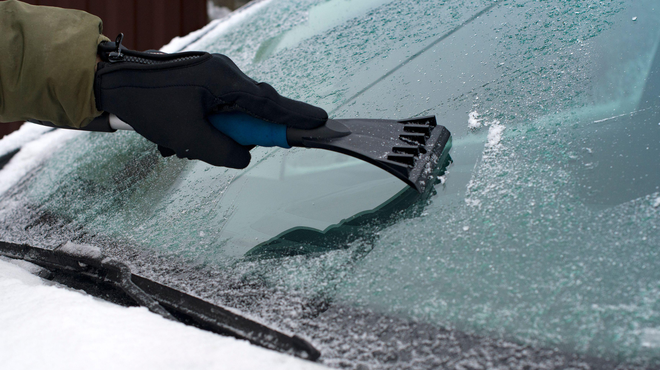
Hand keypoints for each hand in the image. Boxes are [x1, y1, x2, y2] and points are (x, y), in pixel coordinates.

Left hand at [94, 38, 326, 168]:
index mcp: (225, 80)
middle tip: (203, 144)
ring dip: (211, 135)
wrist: (113, 84)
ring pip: (231, 116)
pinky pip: (217, 111)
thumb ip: (224, 151)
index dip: (296, 117)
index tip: (322, 123)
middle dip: (233, 135)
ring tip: (179, 141)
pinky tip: (176, 135)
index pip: (269, 103)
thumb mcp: (188, 136)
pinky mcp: (202, 84)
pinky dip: (203, 128)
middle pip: (251, 112)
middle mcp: (224, 74)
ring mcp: (213, 77)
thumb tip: (244, 157)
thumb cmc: (148, 106)